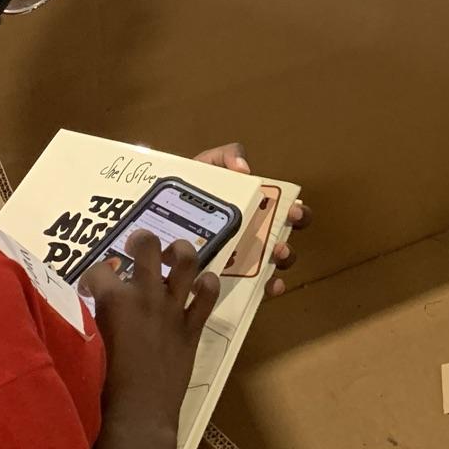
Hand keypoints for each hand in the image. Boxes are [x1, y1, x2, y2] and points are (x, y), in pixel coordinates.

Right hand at [81, 232, 220, 448]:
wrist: (138, 416)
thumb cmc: (104, 387)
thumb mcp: (89, 345)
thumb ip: (92, 321)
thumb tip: (91, 309)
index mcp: (114, 301)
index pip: (98, 271)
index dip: (90, 277)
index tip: (88, 288)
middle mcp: (146, 296)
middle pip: (146, 246)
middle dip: (139, 239)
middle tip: (133, 246)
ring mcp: (173, 309)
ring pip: (185, 260)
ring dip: (178, 250)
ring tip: (170, 255)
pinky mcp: (192, 326)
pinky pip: (208, 295)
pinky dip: (206, 284)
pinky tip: (198, 285)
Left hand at [195, 142, 309, 297]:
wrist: (150, 222)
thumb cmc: (184, 193)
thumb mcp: (204, 166)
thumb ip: (224, 157)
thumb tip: (245, 169)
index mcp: (253, 211)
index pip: (286, 214)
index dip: (298, 214)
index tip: (293, 211)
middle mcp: (252, 238)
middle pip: (283, 244)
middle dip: (290, 244)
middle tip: (280, 242)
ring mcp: (241, 263)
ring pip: (271, 268)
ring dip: (279, 264)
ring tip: (270, 257)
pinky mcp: (225, 283)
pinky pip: (252, 290)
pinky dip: (267, 288)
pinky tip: (268, 285)